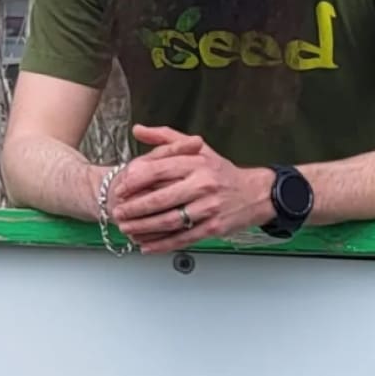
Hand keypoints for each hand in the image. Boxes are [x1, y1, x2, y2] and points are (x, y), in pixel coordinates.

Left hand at [109, 125, 273, 253]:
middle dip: (134, 209)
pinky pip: (182, 238)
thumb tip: (138, 129)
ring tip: (127, 230)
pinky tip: (146, 246)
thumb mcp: (197, 148)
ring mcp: (208, 208)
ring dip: (143, 228)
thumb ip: (165, 138)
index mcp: (195, 163)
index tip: (120, 189)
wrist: (256, 193)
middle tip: (118, 213)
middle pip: (159, 200)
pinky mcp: (213, 227)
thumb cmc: (222, 171)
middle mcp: (202, 185)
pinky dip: (161, 245)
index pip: (157, 171)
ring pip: (168, 222)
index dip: (134, 182)